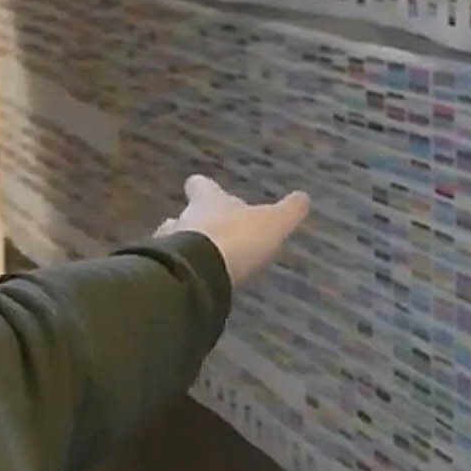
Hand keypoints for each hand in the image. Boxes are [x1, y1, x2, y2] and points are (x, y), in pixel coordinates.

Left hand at [155, 175, 309, 285]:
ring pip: (173, 241)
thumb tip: (304, 197)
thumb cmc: (237, 239)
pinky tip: (193, 285)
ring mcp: (169, 246)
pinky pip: (172, 270)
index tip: (208, 191)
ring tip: (200, 264)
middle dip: (196, 224)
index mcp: (209, 201)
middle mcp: (184, 218)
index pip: (201, 185)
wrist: (199, 274)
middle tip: (211, 237)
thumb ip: (289, 211)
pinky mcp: (166, 273)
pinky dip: (182, 274)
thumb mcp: (273, 223)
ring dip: (184, 249)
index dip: (205, 188)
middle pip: (185, 215)